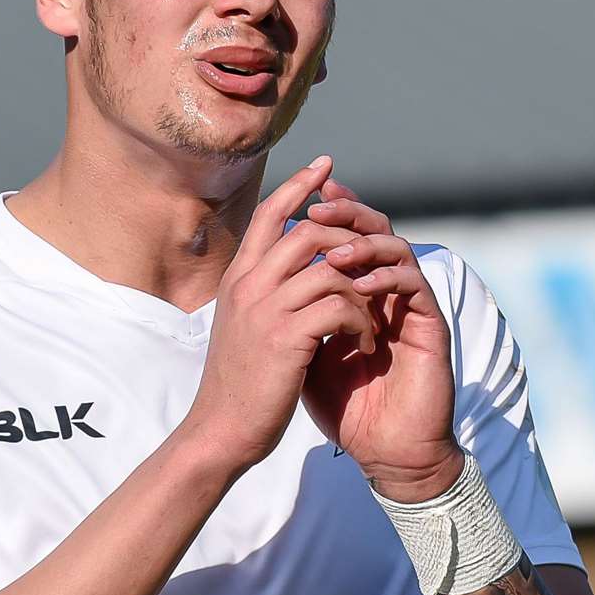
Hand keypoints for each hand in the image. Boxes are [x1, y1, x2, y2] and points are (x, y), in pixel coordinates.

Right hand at [184, 157, 378, 470]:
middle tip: (373, 255)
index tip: (325, 165)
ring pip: (329, 266)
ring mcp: (266, 309)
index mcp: (238, 279)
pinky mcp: (288, 337)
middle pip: (305, 230)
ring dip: (361, 287)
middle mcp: (248, 285)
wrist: (221, 430)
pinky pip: (341, 306)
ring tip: (371, 316)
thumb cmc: (238, 383)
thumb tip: (289, 268)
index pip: (268, 214)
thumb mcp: (243, 325)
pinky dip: (361, 321)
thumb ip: (263, 292)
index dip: (298, 185)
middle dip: (347, 236)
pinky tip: (365, 343)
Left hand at [301, 176, 463, 501]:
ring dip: (365, 244)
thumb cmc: (344, 406)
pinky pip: (415, 287)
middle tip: (319, 209)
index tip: (300, 197)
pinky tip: (361, 285)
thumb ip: (288, 315)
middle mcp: (386, 292)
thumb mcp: (303, 353)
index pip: (344, 236)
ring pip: (397, 250)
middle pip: (374, 229)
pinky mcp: (430, 327)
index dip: (326, 212)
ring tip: (335, 255)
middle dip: (346, 214)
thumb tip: (251, 279)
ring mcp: (410, 307)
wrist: (382, 451)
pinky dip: (387, 279)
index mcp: (356, 292)